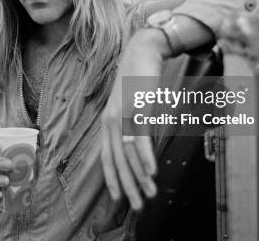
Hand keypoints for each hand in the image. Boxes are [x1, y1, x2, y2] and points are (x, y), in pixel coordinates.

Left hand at [101, 28, 166, 209]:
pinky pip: (141, 138)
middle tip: (135, 206)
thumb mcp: (130, 104)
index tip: (119, 197)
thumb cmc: (138, 78)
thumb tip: (138, 144)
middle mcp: (111, 121)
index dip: (112, 178)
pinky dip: (145, 157)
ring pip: (128, 154)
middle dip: (127, 185)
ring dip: (139, 177)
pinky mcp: (137, 109)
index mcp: (108, 121)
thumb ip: (131, 124)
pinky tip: (151, 172)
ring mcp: (123, 115)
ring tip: (148, 195)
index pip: (107, 156)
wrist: (143, 51)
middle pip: (117, 160)